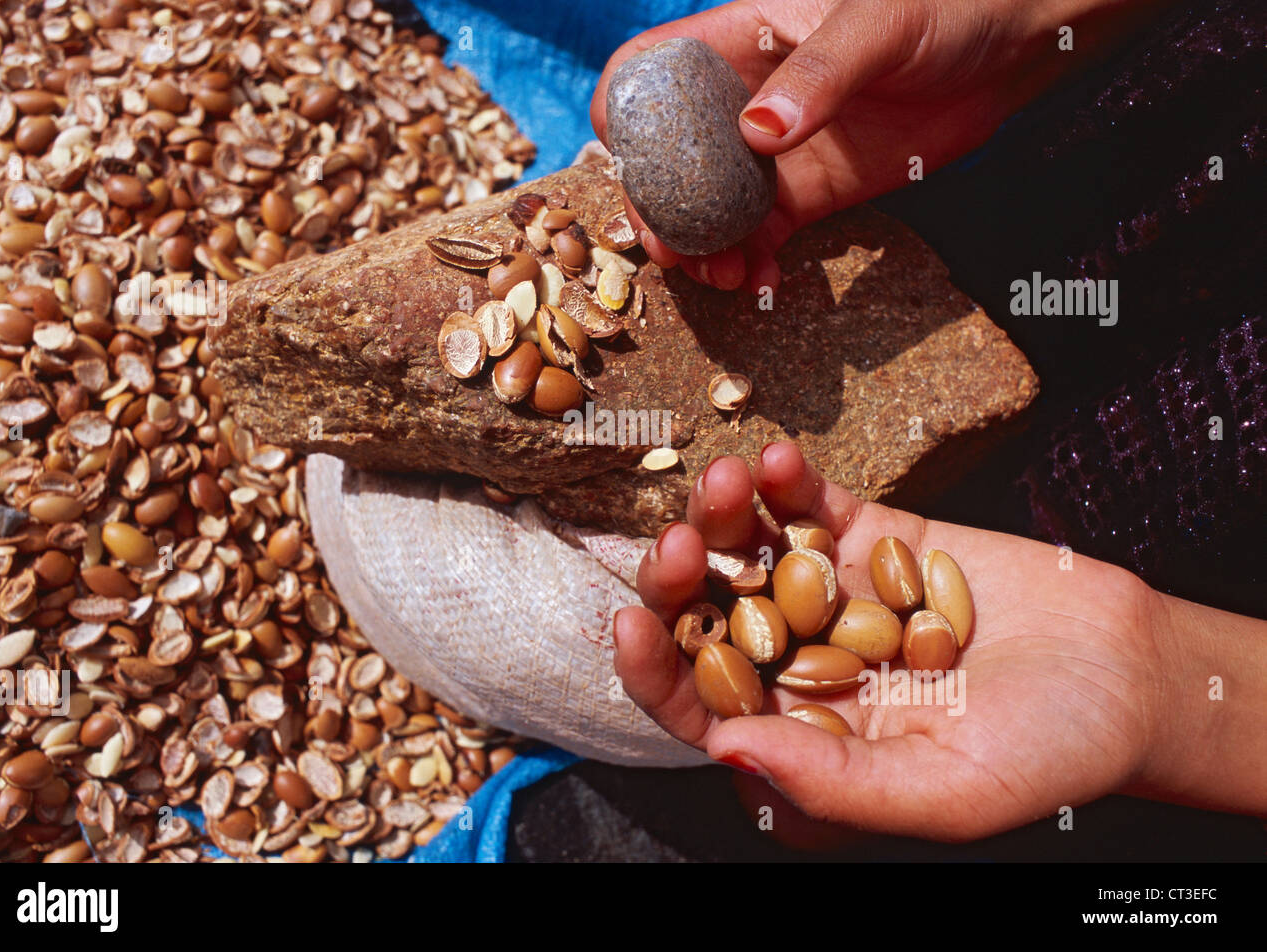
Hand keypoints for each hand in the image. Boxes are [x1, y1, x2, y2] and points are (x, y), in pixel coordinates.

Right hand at [591, 0, 1161, 292]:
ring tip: (723, 275)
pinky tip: (759, 282)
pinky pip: (761, 235)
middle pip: (666, 157)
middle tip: (678, 250)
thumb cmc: (945, 4)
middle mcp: (741, 99)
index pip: (648, 73)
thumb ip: (822, 72)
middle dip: (660, 208)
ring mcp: (772, 152)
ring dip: (702, 247)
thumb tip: (758, 134)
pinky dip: (750, 262)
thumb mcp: (881, 22)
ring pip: (707, 207)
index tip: (637, 165)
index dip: (625, 117)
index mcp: (736, 39)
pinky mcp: (807, 192)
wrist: (1008, 47)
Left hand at [613, 443, 1266, 841]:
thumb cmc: (1045, 755)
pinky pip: (814, 510)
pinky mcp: (871, 543)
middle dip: (680, 581)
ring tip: (726, 479)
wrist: (1128, 676)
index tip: (629, 625)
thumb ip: (835, 782)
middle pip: (710, 622)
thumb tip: (728, 752)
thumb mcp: (947, 791)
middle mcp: (800, 668)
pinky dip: (793, 482)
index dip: (655, 674)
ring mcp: (831, 599)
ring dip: (724, 515)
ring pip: (750, 555)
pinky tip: (782, 458)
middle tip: (678, 540)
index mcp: (801, 740)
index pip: (700, 712)